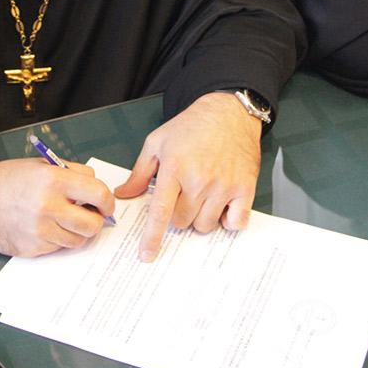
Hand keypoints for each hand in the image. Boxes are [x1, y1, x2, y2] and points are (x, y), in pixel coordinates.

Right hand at [0, 157, 114, 256]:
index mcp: (54, 180)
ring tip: (65, 221)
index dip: (107, 201)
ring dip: (76, 232)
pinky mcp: (33, 248)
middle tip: (88, 215)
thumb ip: (73, 173)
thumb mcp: (42, 166)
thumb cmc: (11, 179)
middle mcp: (49, 206)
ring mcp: (41, 230)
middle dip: (95, 220)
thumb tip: (97, 189)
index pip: (98, 193)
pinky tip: (46, 227)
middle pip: (93, 224)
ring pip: (78, 240)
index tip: (106, 204)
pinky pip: (59, 248)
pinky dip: (58, 239)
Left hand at [114, 92, 261, 261]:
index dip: (151, 237)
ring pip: (205, 225)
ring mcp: (224, 185)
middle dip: (178, 215)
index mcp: (174, 168)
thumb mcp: (157, 142)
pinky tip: (223, 204)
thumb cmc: (190, 127)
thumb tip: (123, 194)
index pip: (160, 212)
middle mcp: (200, 179)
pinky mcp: (245, 189)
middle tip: (182, 195)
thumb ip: (139, 172)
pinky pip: (235, 223)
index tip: (146, 255)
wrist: (228, 112)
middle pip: (182, 222)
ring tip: (202, 194)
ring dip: (200, 217)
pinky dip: (228, 220)